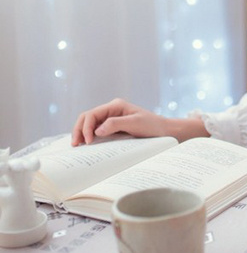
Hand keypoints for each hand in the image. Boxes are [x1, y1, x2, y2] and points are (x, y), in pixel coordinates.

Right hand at [71, 99, 191, 145]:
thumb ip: (116, 124)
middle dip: (79, 130)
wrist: (165, 132)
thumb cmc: (153, 126)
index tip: (88, 142)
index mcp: (115, 105)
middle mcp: (111, 110)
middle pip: (87, 118)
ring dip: (82, 134)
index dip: (86, 127)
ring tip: (77, 146)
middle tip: (75, 145)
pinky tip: (86, 146)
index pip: (92, 114)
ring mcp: (111, 119)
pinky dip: (89, 137)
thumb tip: (97, 131)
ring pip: (90, 124)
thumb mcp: (135, 123)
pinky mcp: (113, 128)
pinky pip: (97, 131)